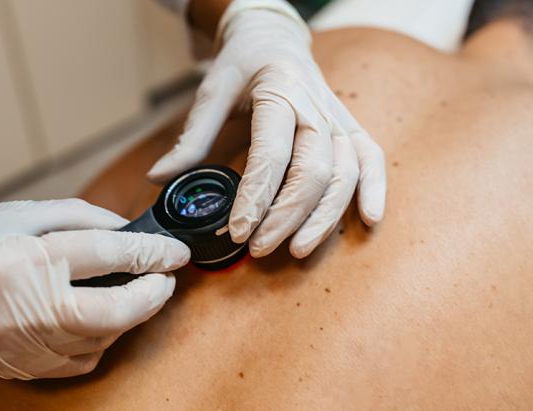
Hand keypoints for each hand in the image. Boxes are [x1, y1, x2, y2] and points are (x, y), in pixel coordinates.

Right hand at [0, 199, 189, 378]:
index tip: (175, 252)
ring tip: (134, 292)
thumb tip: (130, 233)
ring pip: (101, 340)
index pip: (107, 256)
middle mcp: (20, 309)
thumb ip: (81, 219)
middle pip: (113, 312)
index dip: (152, 254)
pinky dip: (99, 339)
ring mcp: (19, 347)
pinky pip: (78, 360)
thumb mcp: (19, 213)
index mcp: (21, 259)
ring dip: (128, 317)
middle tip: (166, 278)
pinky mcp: (18, 368)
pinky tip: (98, 317)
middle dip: (152, 295)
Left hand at [149, 0, 385, 258]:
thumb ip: (191, 138)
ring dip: (324, 217)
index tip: (237, 231)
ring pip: (345, 174)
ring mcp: (338, 119)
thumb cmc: (243, 65)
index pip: (272, 154)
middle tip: (258, 247)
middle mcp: (315, 107)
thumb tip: (158, 177)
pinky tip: (369, 220)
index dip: (256, 197)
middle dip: (286, 216)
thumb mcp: (212, 91)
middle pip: (313, 171)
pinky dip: (375, 189)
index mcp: (279, 92)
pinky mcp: (351, 129)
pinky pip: (372, 159)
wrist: (275, 38)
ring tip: (297, 250)